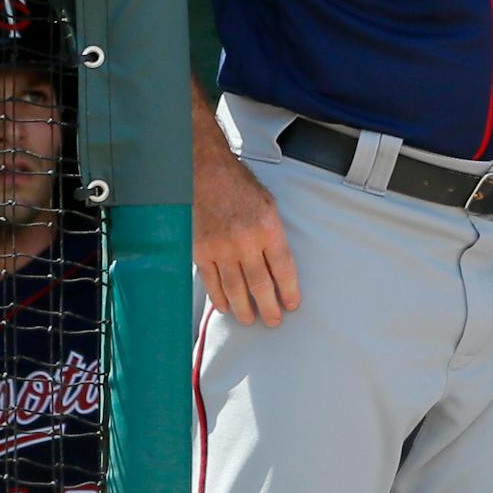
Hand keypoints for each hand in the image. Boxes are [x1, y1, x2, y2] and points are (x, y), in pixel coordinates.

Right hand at [195, 148, 299, 328]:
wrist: (205, 171)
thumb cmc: (238, 186)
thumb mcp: (268, 204)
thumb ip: (273, 234)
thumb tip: (277, 265)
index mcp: (268, 227)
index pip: (283, 268)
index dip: (288, 290)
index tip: (292, 305)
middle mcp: (245, 241)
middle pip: (260, 284)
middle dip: (269, 307)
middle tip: (273, 321)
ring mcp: (220, 247)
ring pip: (235, 288)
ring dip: (243, 308)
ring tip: (250, 319)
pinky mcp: (200, 250)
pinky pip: (211, 281)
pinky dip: (219, 297)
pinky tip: (225, 307)